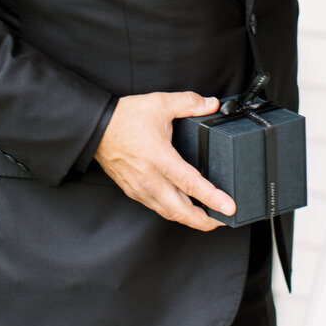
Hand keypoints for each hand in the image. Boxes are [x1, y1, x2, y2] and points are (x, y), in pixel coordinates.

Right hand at [94, 92, 235, 228]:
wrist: (95, 128)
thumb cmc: (124, 118)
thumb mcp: (160, 103)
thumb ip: (189, 103)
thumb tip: (211, 104)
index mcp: (160, 159)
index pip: (192, 184)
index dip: (213, 199)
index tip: (229, 208)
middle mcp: (150, 179)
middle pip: (181, 212)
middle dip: (204, 221)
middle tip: (223, 221)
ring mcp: (141, 188)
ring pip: (169, 212)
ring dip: (189, 219)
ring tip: (206, 217)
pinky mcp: (133, 190)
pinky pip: (157, 207)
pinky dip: (173, 211)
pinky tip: (182, 206)